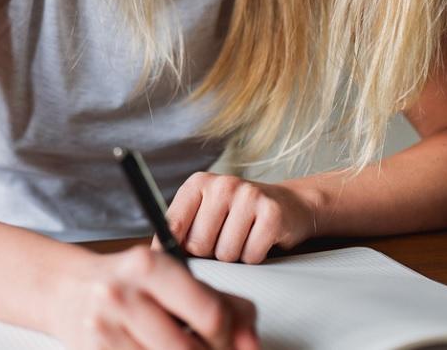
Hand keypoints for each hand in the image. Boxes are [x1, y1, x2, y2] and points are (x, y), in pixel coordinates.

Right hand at [51, 246, 258, 348]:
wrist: (67, 290)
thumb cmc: (126, 282)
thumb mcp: (174, 278)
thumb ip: (222, 303)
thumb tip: (250, 343)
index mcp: (148, 266)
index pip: (210, 313)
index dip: (229, 338)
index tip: (232, 343)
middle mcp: (121, 295)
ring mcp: (104, 328)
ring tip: (178, 346)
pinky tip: (156, 349)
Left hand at [160, 173, 318, 263]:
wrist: (289, 204)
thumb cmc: (237, 215)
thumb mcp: (205, 212)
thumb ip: (181, 230)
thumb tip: (157, 258)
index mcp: (198, 183)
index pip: (172, 225)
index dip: (171, 250)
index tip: (173, 262)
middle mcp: (222, 184)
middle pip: (199, 244)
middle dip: (209, 254)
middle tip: (222, 242)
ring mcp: (248, 196)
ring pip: (225, 254)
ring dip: (233, 257)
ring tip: (241, 239)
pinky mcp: (271, 213)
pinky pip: (251, 256)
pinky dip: (254, 257)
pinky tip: (258, 241)